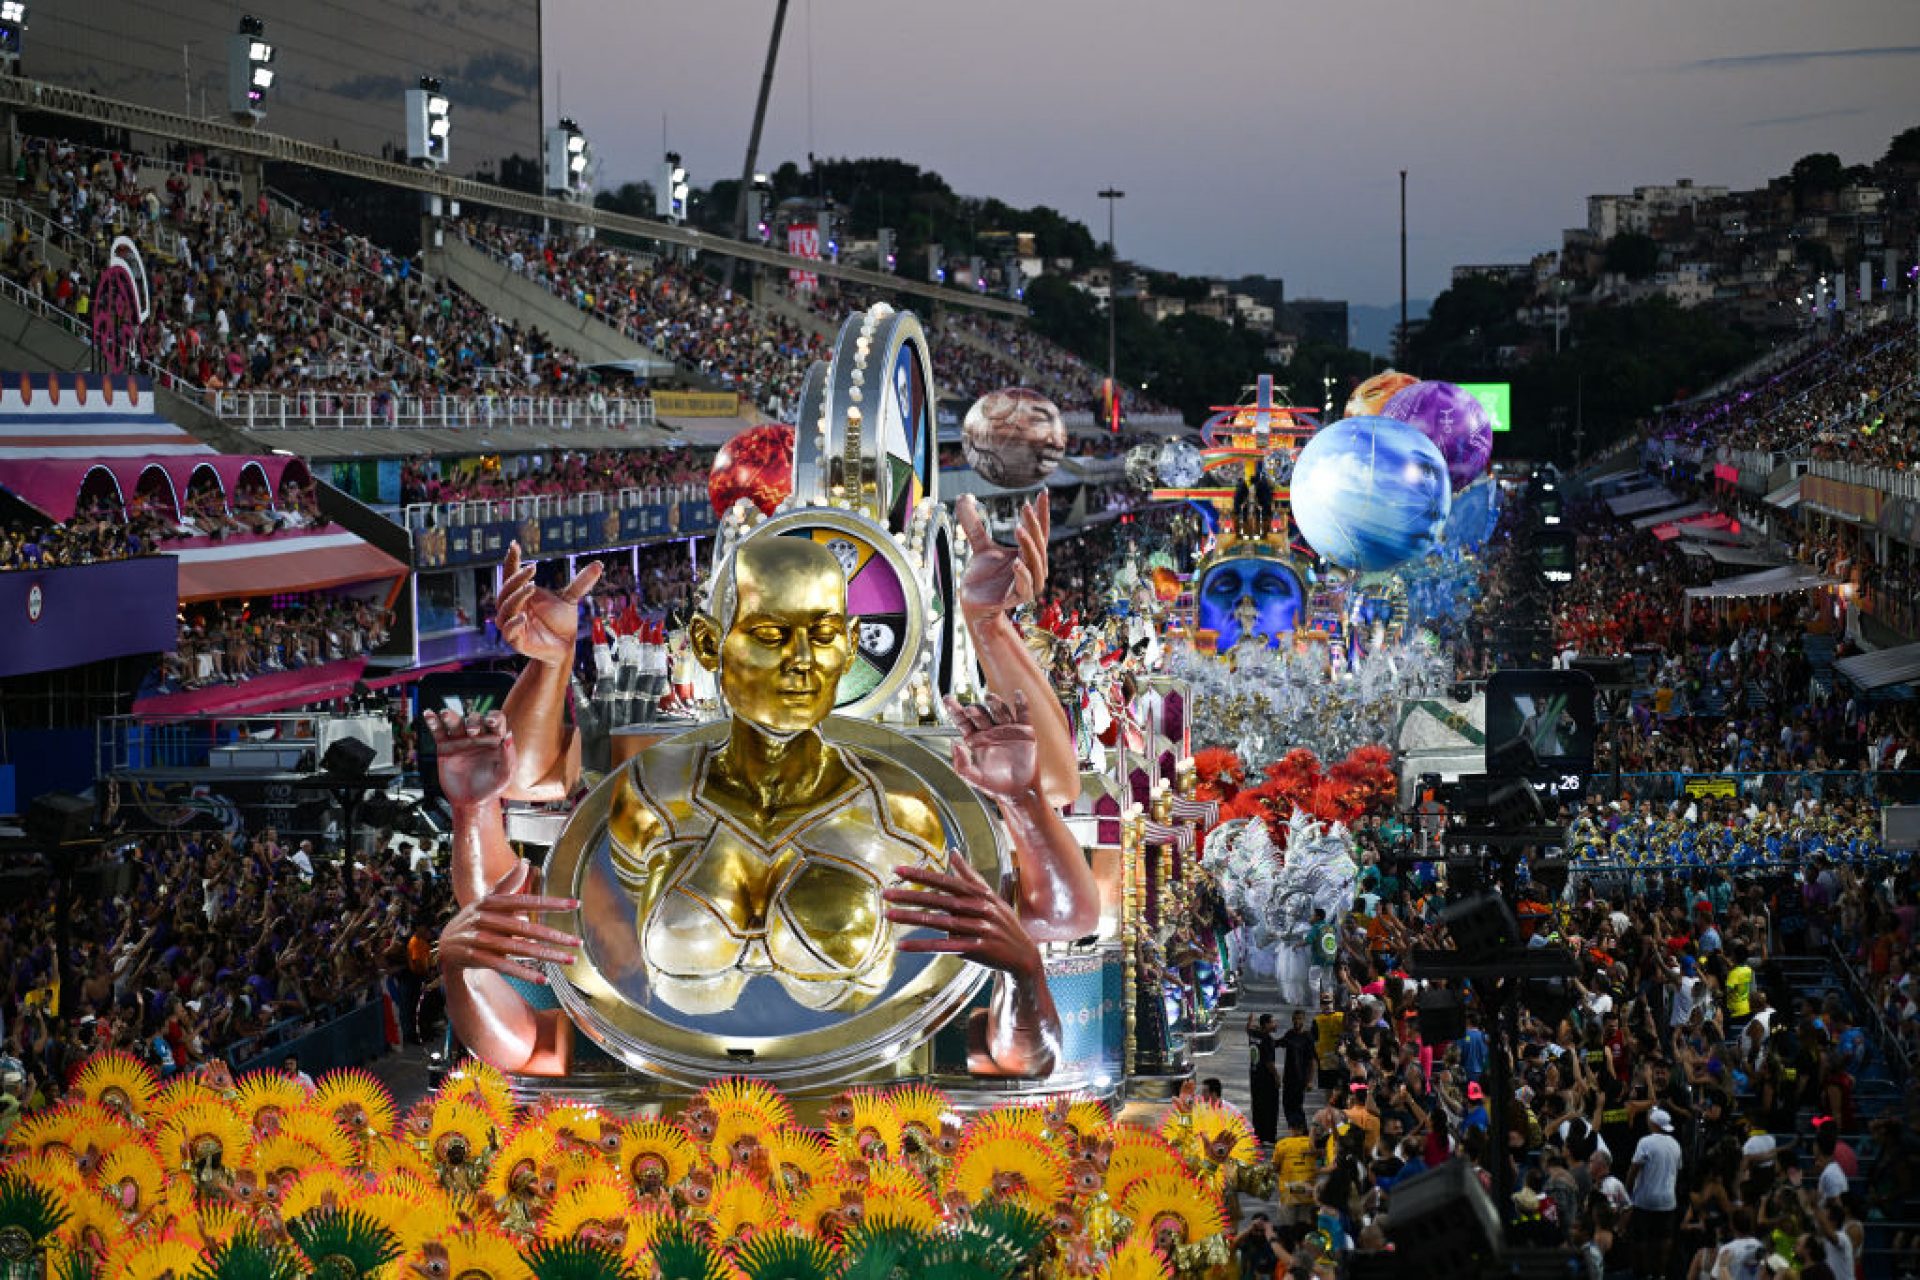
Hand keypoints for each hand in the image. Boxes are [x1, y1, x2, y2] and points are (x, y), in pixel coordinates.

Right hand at [428, 710, 516, 807]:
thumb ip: (508, 757)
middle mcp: (478, 736)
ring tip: (445, 713)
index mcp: (495, 739)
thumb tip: (508, 737)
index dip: (494, 717)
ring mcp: (461, 740)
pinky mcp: (445, 747)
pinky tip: (429, 714)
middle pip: (475, 719)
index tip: (491, 721)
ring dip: (451, 716)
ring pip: (456, 722)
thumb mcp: (505, 775)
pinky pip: (439, 731)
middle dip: (473, 721)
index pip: (496, 720)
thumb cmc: (491, 787)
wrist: (471, 801)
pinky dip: (433, 722)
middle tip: (472, 731)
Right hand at [438, 860, 580, 984]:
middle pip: (525, 928)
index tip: (575, 905)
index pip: (525, 901)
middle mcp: (485, 919)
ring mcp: (479, 939)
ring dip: (546, 955)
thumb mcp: (488, 901)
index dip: (550, 903)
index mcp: (491, 902)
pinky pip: (504, 967)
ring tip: (568, 960)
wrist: (446, 945)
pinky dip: (523, 973)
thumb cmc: (475, 920)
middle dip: (554, 936)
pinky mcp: (475, 958)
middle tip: (577, 942)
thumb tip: (526, 862)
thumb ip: (508, 884)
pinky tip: (543, 979)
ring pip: (518, 949)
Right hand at [497, 540, 600, 665]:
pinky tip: (524, 617)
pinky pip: (509, 631)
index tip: (515, 545)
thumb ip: (581, 582)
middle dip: (517, 578)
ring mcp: (513, 624)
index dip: (511, 560)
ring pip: (505, 608)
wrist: (565, 647)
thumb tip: (599, 565)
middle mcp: (512, 608)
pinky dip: (514, 624)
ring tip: (531, 586)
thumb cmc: (561, 622)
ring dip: (516, 596)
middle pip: (506, 589)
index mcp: (520, 595)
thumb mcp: (570, 599)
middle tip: (533, 568)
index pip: (510, 575)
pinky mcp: (517, 641)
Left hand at [884, 854, 1042, 979]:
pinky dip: (922, 946)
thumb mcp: (989, 896)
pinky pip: (944, 947)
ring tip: (888, 916)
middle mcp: (979, 909)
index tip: (897, 871)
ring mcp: (979, 928)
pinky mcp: (977, 948)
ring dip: (912, 919)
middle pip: (940, 900)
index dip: (921, 875)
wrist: (1024, 955)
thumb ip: (969, 875)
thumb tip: (954, 851)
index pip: (946, 881)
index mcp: (979, 894)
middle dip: (911, 896)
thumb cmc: (1002, 922)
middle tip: (885, 893)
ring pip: (939, 923)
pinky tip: (902, 946)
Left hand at [946, 692, 1037, 801]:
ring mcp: (1007, 730)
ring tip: (990, 697)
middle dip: (975, 710)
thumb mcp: (973, 778)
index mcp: (976, 739)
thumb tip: (953, 743)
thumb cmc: (995, 786)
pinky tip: (1018, 695)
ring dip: (995, 702)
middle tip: (970, 709)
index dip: (954, 710)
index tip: (948, 699)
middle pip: (981, 713)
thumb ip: (960, 764)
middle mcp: (990, 731)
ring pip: (999, 710)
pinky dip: (1021, 704)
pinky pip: (1023, 714)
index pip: (963, 721)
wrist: (1018, 793)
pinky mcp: (1024, 732)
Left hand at [957, 493, 1046, 622]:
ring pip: (1035, 562)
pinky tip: (1015, 562)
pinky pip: (1025, 584)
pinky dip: (1022, 573)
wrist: (974, 602)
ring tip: (1018, 528)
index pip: (1039, 530)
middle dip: (1034, 525)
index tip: (1042, 492)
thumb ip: (974, 523)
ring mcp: (1029, 583)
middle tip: (1026, 507)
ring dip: (1029, 545)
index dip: (1041, 512)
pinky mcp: (1019, 597)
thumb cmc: (983, 576)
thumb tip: (964, 496)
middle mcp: (1033, 567)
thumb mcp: (979, 545)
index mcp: (1028, 554)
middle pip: (1038, 543)